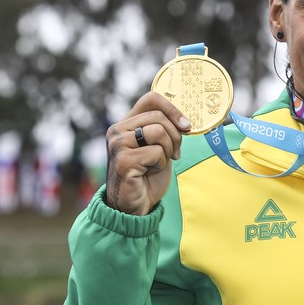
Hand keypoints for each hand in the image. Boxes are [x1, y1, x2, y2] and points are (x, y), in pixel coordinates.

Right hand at [105, 92, 190, 215]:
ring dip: (168, 150)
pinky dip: (161, 164)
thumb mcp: (158, 147)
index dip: (173, 108)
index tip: (186, 125)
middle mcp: (117, 130)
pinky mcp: (123, 161)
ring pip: (159, 132)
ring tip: (159, 163)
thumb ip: (164, 130)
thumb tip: (186, 120)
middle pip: (159, 117)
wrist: (134, 206)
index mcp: (126, 123)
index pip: (151, 99)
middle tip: (174, 153)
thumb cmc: (147, 176)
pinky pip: (156, 152)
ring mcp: (118, 145)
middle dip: (175, 136)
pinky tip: (150, 172)